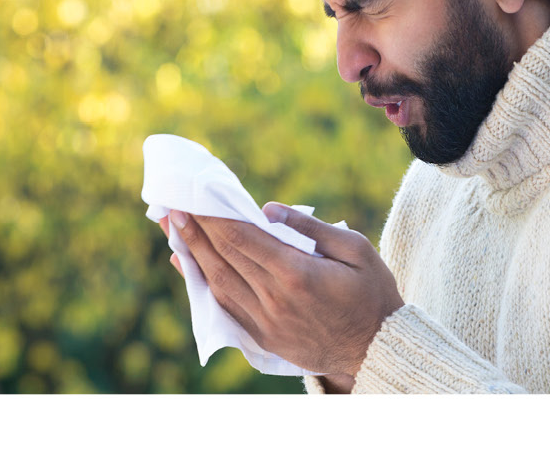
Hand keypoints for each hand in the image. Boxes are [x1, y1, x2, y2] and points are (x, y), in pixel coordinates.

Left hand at [159, 205, 402, 377]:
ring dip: (191, 254)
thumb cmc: (373, 294)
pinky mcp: (263, 339)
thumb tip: (268, 209)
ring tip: (172, 229)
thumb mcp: (356, 250)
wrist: (379, 351)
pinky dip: (203, 284)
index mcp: (297, 274)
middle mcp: (275, 300)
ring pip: (218, 283)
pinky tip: (188, 264)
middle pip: (223, 258)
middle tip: (170, 206)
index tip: (193, 197)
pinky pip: (225, 307)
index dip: (213, 216)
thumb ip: (310, 228)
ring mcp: (266, 323)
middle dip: (194, 229)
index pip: (242, 238)